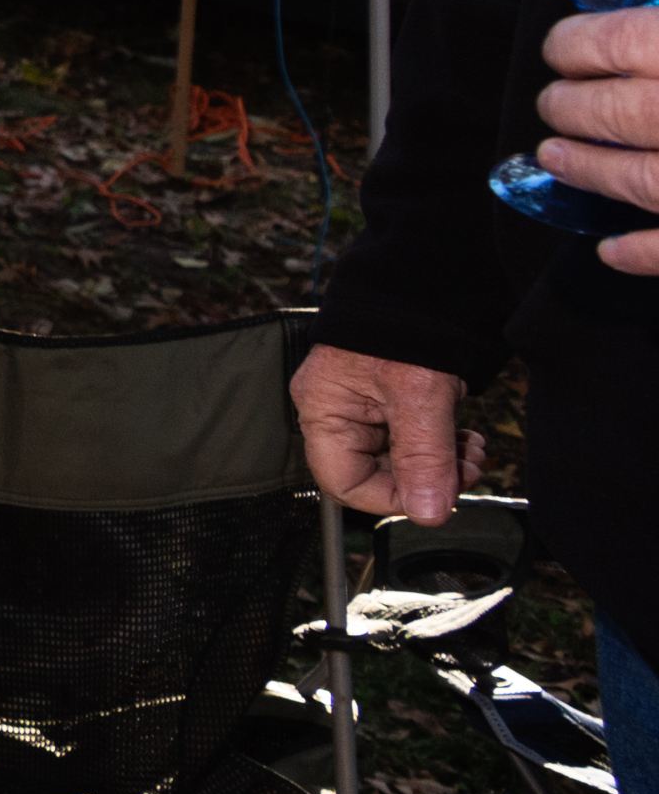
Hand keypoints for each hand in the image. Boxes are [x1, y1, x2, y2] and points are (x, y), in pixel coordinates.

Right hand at [290, 343, 482, 524]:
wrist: (428, 279)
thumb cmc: (409, 326)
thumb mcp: (420, 395)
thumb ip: (423, 457)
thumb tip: (428, 514)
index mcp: (323, 409)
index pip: (343, 482)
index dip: (391, 498)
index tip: (436, 495)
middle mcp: (335, 411)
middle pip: (372, 474)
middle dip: (424, 480)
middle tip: (465, 469)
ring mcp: (362, 406)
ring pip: (397, 462)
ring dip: (438, 466)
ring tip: (470, 451)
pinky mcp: (389, 401)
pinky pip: (409, 442)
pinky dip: (439, 448)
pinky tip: (463, 438)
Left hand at [538, 7, 658, 271]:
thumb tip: (643, 17)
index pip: (620, 41)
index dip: (577, 44)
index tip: (563, 48)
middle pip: (619, 112)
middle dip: (572, 107)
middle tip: (553, 103)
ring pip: (640, 179)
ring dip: (589, 170)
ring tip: (554, 158)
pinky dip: (642, 252)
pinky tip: (610, 251)